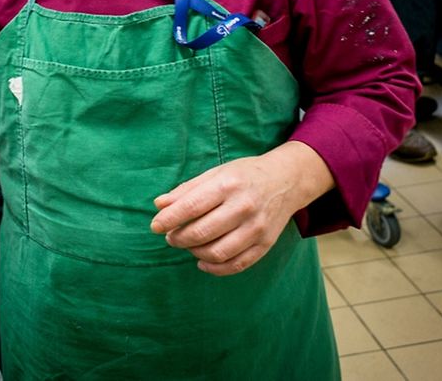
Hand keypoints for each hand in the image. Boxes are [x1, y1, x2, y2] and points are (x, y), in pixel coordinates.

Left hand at [150, 142, 333, 274]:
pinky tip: (202, 261)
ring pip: (217, 252)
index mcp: (228, 185)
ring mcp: (257, 228)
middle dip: (178, 238)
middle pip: (202, 232)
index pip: (192, 206)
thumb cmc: (244, 175)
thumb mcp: (215, 173)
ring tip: (187, 245)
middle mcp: (244, 207)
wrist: (286, 181)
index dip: (169, 219)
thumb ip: (187, 190)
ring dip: (194, 252)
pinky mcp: (265, 244)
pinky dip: (215, 268)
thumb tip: (158, 205)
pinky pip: (236, 264)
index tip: (155, 226)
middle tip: (170, 236)